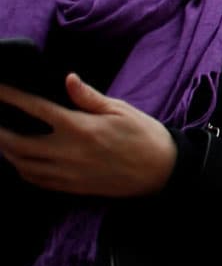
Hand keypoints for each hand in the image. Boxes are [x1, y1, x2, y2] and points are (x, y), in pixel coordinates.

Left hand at [0, 75, 177, 196]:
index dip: (11, 97)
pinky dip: (21, 168)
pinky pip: (35, 180)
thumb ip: (88, 97)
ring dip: (6, 151)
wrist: (162, 171)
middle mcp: (67, 151)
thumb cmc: (144, 135)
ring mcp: (67, 172)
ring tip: (2, 139)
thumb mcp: (120, 110)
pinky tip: (20, 160)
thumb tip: (68, 78)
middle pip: (16, 143)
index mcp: (80, 127)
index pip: (34, 108)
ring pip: (22, 164)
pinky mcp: (71, 187)